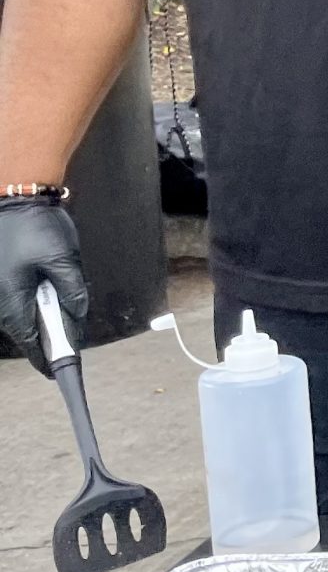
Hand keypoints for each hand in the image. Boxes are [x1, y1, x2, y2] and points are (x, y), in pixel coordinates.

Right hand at [0, 195, 84, 370]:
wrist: (14, 199)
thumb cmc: (36, 227)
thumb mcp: (63, 260)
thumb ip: (73, 291)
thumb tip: (77, 315)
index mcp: (12, 298)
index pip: (29, 341)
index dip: (45, 358)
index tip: (58, 372)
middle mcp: (1, 298)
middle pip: (25, 329)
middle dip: (48, 335)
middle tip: (69, 340)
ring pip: (22, 314)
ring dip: (42, 316)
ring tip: (62, 312)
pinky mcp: (3, 278)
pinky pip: (17, 299)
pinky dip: (34, 302)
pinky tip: (49, 292)